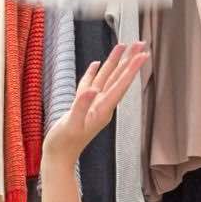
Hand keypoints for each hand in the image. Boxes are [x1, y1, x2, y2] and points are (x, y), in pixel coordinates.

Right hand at [43, 42, 149, 161]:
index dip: (130, 69)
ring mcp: (93, 106)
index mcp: (101, 110)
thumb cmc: (63, 144)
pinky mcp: (83, 106)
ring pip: (106, 79)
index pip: (119, 85)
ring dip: (115, 63)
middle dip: (129, 60)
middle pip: (118, 78)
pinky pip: (91, 85)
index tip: (142, 54)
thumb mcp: (71, 125)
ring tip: (122, 46)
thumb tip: (91, 90)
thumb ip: (80, 107)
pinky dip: (94, 73)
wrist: (58, 158)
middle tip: (141, 43)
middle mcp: (101, 106)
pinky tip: (97, 64)